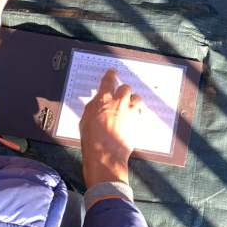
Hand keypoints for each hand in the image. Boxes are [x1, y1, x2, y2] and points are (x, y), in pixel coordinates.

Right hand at [80, 69, 142, 187]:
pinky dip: (136, 113)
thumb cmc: (92, 139)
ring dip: (132, 102)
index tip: (113, 72)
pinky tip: (131, 120)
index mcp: (104, 99)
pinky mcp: (139, 120)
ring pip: (136, 98)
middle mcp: (119, 101)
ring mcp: (131, 110)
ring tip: (127, 109)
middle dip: (122, 92)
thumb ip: (94, 106)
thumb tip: (99, 101)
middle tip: (119, 99)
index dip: (111, 74)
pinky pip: (140, 111)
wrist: (106, 154)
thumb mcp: (85, 118)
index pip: (109, 79)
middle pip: (126, 87)